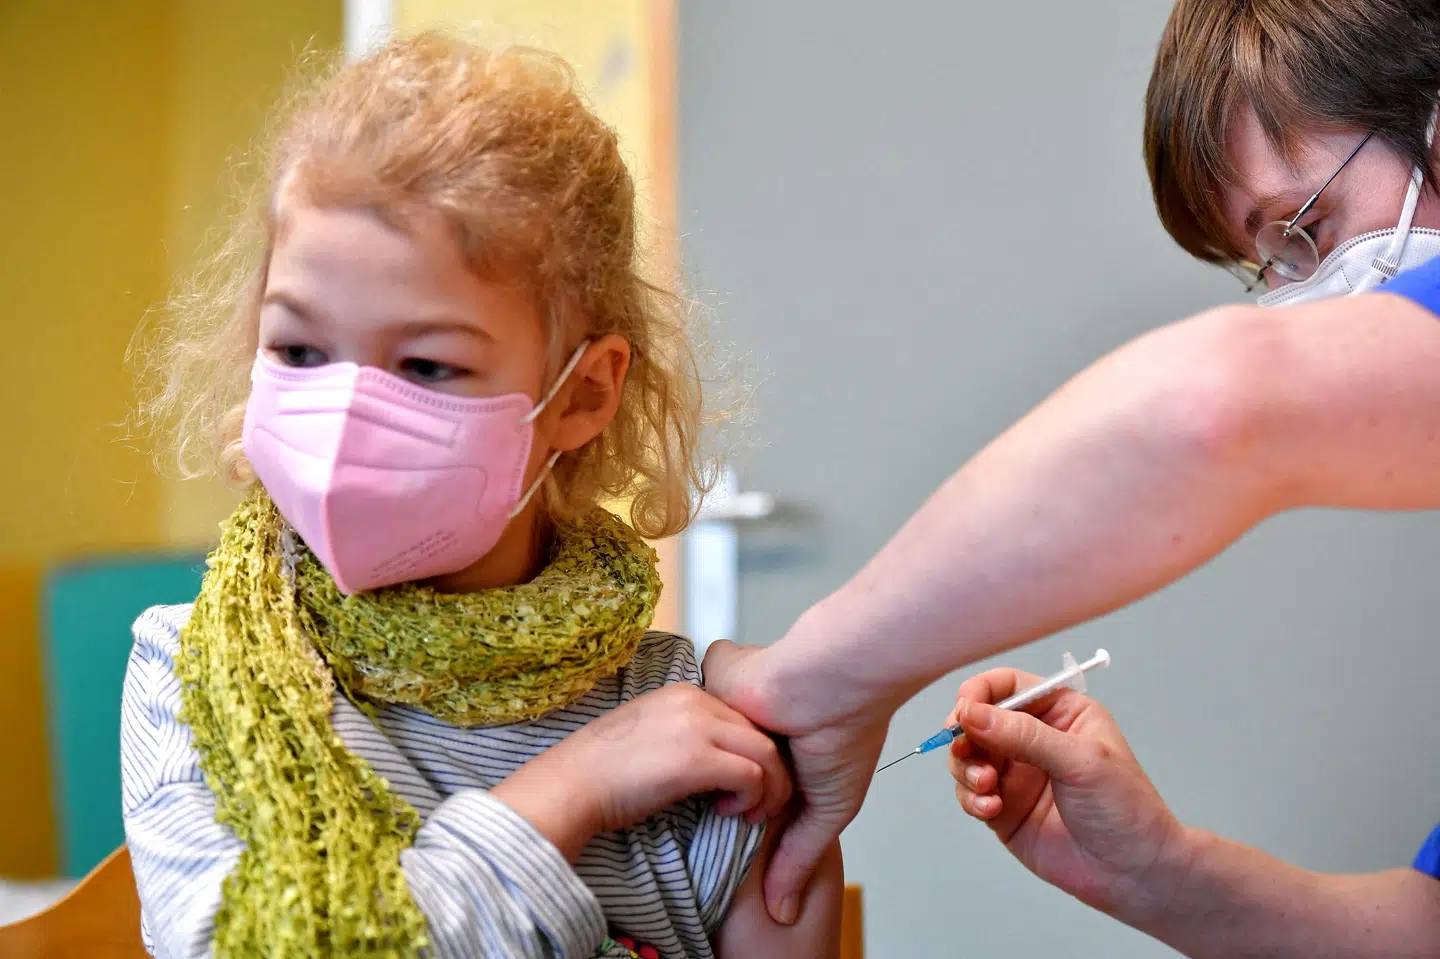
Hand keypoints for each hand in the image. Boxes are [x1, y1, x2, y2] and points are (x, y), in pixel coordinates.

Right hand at [496, 684, 792, 860]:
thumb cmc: (602, 774)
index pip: (744, 715)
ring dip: (769, 788)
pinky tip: (729, 811)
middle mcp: (694, 700)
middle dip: (772, 770)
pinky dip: (753, 798)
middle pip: (762, 730)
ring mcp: (697, 726)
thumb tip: (721, 759)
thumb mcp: (650, 735)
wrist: (568, 787)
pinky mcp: (697, 759)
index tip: (744, 780)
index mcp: (684, 692)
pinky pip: (754, 775)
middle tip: (759, 802)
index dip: (754, 750)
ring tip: (749, 811)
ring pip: (767, 752)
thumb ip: (687, 734)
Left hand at [703, 638, 891, 924]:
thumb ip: (797, 855)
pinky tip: (706, 727)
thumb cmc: (846, 735)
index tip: (731, 828)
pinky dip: (701, 714)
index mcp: (780, 747)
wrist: (834, 682)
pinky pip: (693, 698)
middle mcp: (755, 722)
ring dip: (710, 755)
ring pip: (700, 733)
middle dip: (716, 786)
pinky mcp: (718, 674)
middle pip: (715, 760)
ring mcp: (735, 697)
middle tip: (722, 807)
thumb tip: (782, 914)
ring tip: (715, 776)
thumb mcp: (827, 809)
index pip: (741, 782)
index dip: (734, 808)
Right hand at [948, 668, 1186, 918]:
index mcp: (1059, 713)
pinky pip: (969, 794)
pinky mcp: (1003, 809)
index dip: (979, 693)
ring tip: (987, 786)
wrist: (1133, 873)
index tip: (964, 712)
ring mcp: (1016, 775)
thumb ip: (1023, 735)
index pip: (1007, 686)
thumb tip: (971, 714)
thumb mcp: (1079, 760)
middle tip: (967, 751)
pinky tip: (991, 808)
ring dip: (966, 769)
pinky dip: (971, 799)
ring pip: (967, 757)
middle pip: (977, 721)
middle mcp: (1032, 739)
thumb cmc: (1124, 807)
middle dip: (966, 735)